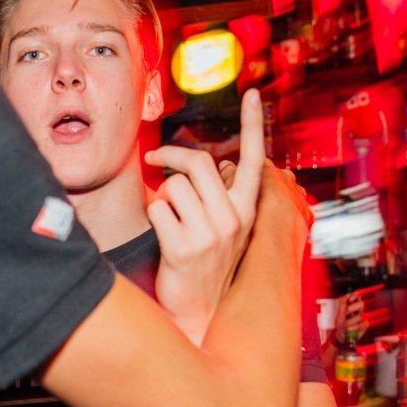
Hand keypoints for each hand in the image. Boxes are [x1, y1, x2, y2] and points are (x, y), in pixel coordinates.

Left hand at [143, 89, 266, 343]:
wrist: (199, 312)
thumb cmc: (206, 264)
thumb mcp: (227, 229)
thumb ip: (224, 196)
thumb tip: (216, 164)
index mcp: (247, 210)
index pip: (254, 159)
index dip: (253, 124)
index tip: (253, 94)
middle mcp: (233, 220)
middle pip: (196, 163)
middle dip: (169, 155)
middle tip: (154, 158)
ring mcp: (210, 236)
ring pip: (173, 187)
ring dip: (162, 196)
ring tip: (168, 218)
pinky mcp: (183, 249)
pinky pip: (157, 210)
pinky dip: (153, 217)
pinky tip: (163, 236)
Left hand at [334, 291, 365, 343]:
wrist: (341, 337)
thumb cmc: (340, 325)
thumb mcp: (338, 315)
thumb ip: (342, 305)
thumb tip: (346, 296)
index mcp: (353, 305)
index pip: (357, 295)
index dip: (355, 295)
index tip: (350, 299)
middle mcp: (359, 310)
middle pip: (361, 304)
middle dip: (353, 307)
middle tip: (346, 312)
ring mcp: (363, 317)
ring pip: (360, 315)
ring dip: (350, 321)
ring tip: (344, 325)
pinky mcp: (365, 325)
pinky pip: (361, 324)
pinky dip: (353, 327)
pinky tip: (349, 329)